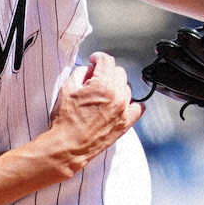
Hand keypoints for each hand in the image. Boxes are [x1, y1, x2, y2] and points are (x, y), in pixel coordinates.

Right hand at [47, 52, 144, 173]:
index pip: (107, 61)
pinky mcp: (125, 123)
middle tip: (95, 78)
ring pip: (127, 87)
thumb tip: (88, 69)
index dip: (98, 57)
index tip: (94, 60)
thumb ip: (80, 73)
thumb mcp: (66, 89)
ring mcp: (123, 110)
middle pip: (118, 72)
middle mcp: (117, 96)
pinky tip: (121, 103)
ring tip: (103, 93)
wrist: (68, 146)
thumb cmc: (66, 121)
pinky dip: (131, 102)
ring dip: (116, 86)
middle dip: (106, 72)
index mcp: (103, 85)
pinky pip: (138, 107)